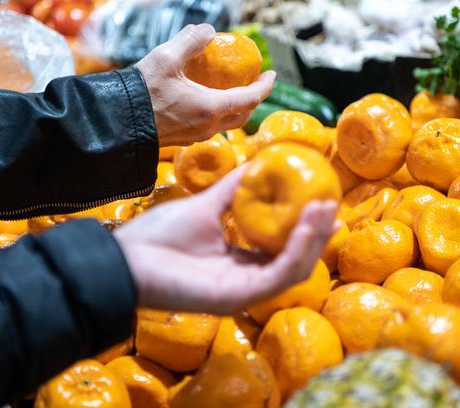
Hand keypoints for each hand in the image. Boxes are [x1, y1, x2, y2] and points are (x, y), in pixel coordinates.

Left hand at [116, 167, 339, 314]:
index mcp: (239, 261)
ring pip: (294, 269)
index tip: (323, 201)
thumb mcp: (206, 205)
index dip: (306, 227)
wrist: (127, 257)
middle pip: (294, 258)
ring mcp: (244, 290)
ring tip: (325, 208)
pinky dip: (297, 249)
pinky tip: (306, 224)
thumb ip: (233, 189)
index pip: (282, 248)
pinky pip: (278, 275)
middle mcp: (246, 278)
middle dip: (317, 232)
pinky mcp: (238, 297)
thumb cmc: (160, 234)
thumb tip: (259, 162)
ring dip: (313, 238)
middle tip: (331, 203)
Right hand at [135, 24, 274, 146]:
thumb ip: (191, 40)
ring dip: (237, 107)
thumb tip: (209, 31)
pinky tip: (208, 100)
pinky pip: (211, 127)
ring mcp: (196, 136)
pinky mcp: (184, 139)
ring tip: (235, 89)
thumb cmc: (142, 91)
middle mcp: (208, 126)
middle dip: (253, 98)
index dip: (265, 86)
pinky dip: (220, 113)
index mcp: (211, 108)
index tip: (272, 73)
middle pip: (242, 115)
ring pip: (227, 123)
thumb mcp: (167, 58)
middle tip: (256, 81)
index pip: (250, 99)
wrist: (117, 123)